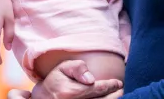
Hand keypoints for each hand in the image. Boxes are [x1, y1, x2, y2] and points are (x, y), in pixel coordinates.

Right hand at [7, 60, 122, 98]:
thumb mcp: (63, 68)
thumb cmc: (55, 81)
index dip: (111, 86)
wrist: (42, 98)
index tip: (118, 83)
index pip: (97, 88)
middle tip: (121, 90)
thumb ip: (78, 68)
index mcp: (70, 92)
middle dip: (114, 95)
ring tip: (118, 95)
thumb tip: (91, 78)